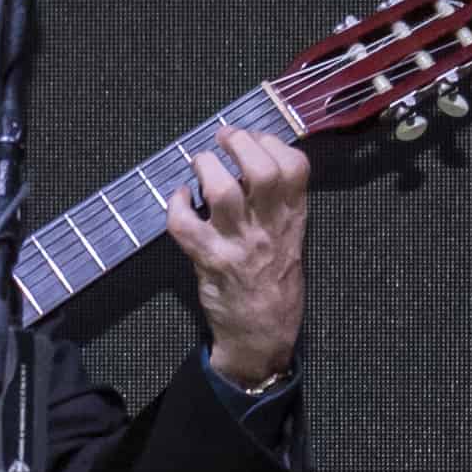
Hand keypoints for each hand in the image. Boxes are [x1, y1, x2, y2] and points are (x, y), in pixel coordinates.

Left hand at [172, 126, 310, 384]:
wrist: (262, 334)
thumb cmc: (275, 283)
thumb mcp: (292, 239)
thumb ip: (280, 203)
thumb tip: (253, 161)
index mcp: (293, 218)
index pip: (295, 166)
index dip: (271, 141)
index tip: (254, 138)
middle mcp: (268, 227)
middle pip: (260, 171)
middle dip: (239, 143)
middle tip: (224, 138)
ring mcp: (238, 244)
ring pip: (222, 192)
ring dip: (206, 167)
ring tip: (200, 163)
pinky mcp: (210, 260)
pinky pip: (185, 225)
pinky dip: (176, 204)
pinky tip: (180, 198)